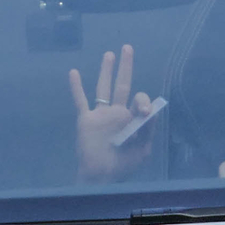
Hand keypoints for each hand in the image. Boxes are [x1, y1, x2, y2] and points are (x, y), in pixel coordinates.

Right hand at [71, 45, 155, 182]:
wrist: (101, 176)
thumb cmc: (123, 165)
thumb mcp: (142, 149)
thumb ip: (147, 128)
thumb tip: (151, 108)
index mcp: (132, 120)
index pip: (138, 100)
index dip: (142, 99)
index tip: (142, 109)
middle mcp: (117, 113)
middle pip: (121, 85)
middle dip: (125, 67)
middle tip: (127, 48)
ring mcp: (100, 115)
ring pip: (103, 87)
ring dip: (105, 71)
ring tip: (109, 54)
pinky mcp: (86, 119)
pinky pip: (80, 100)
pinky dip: (76, 87)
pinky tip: (73, 72)